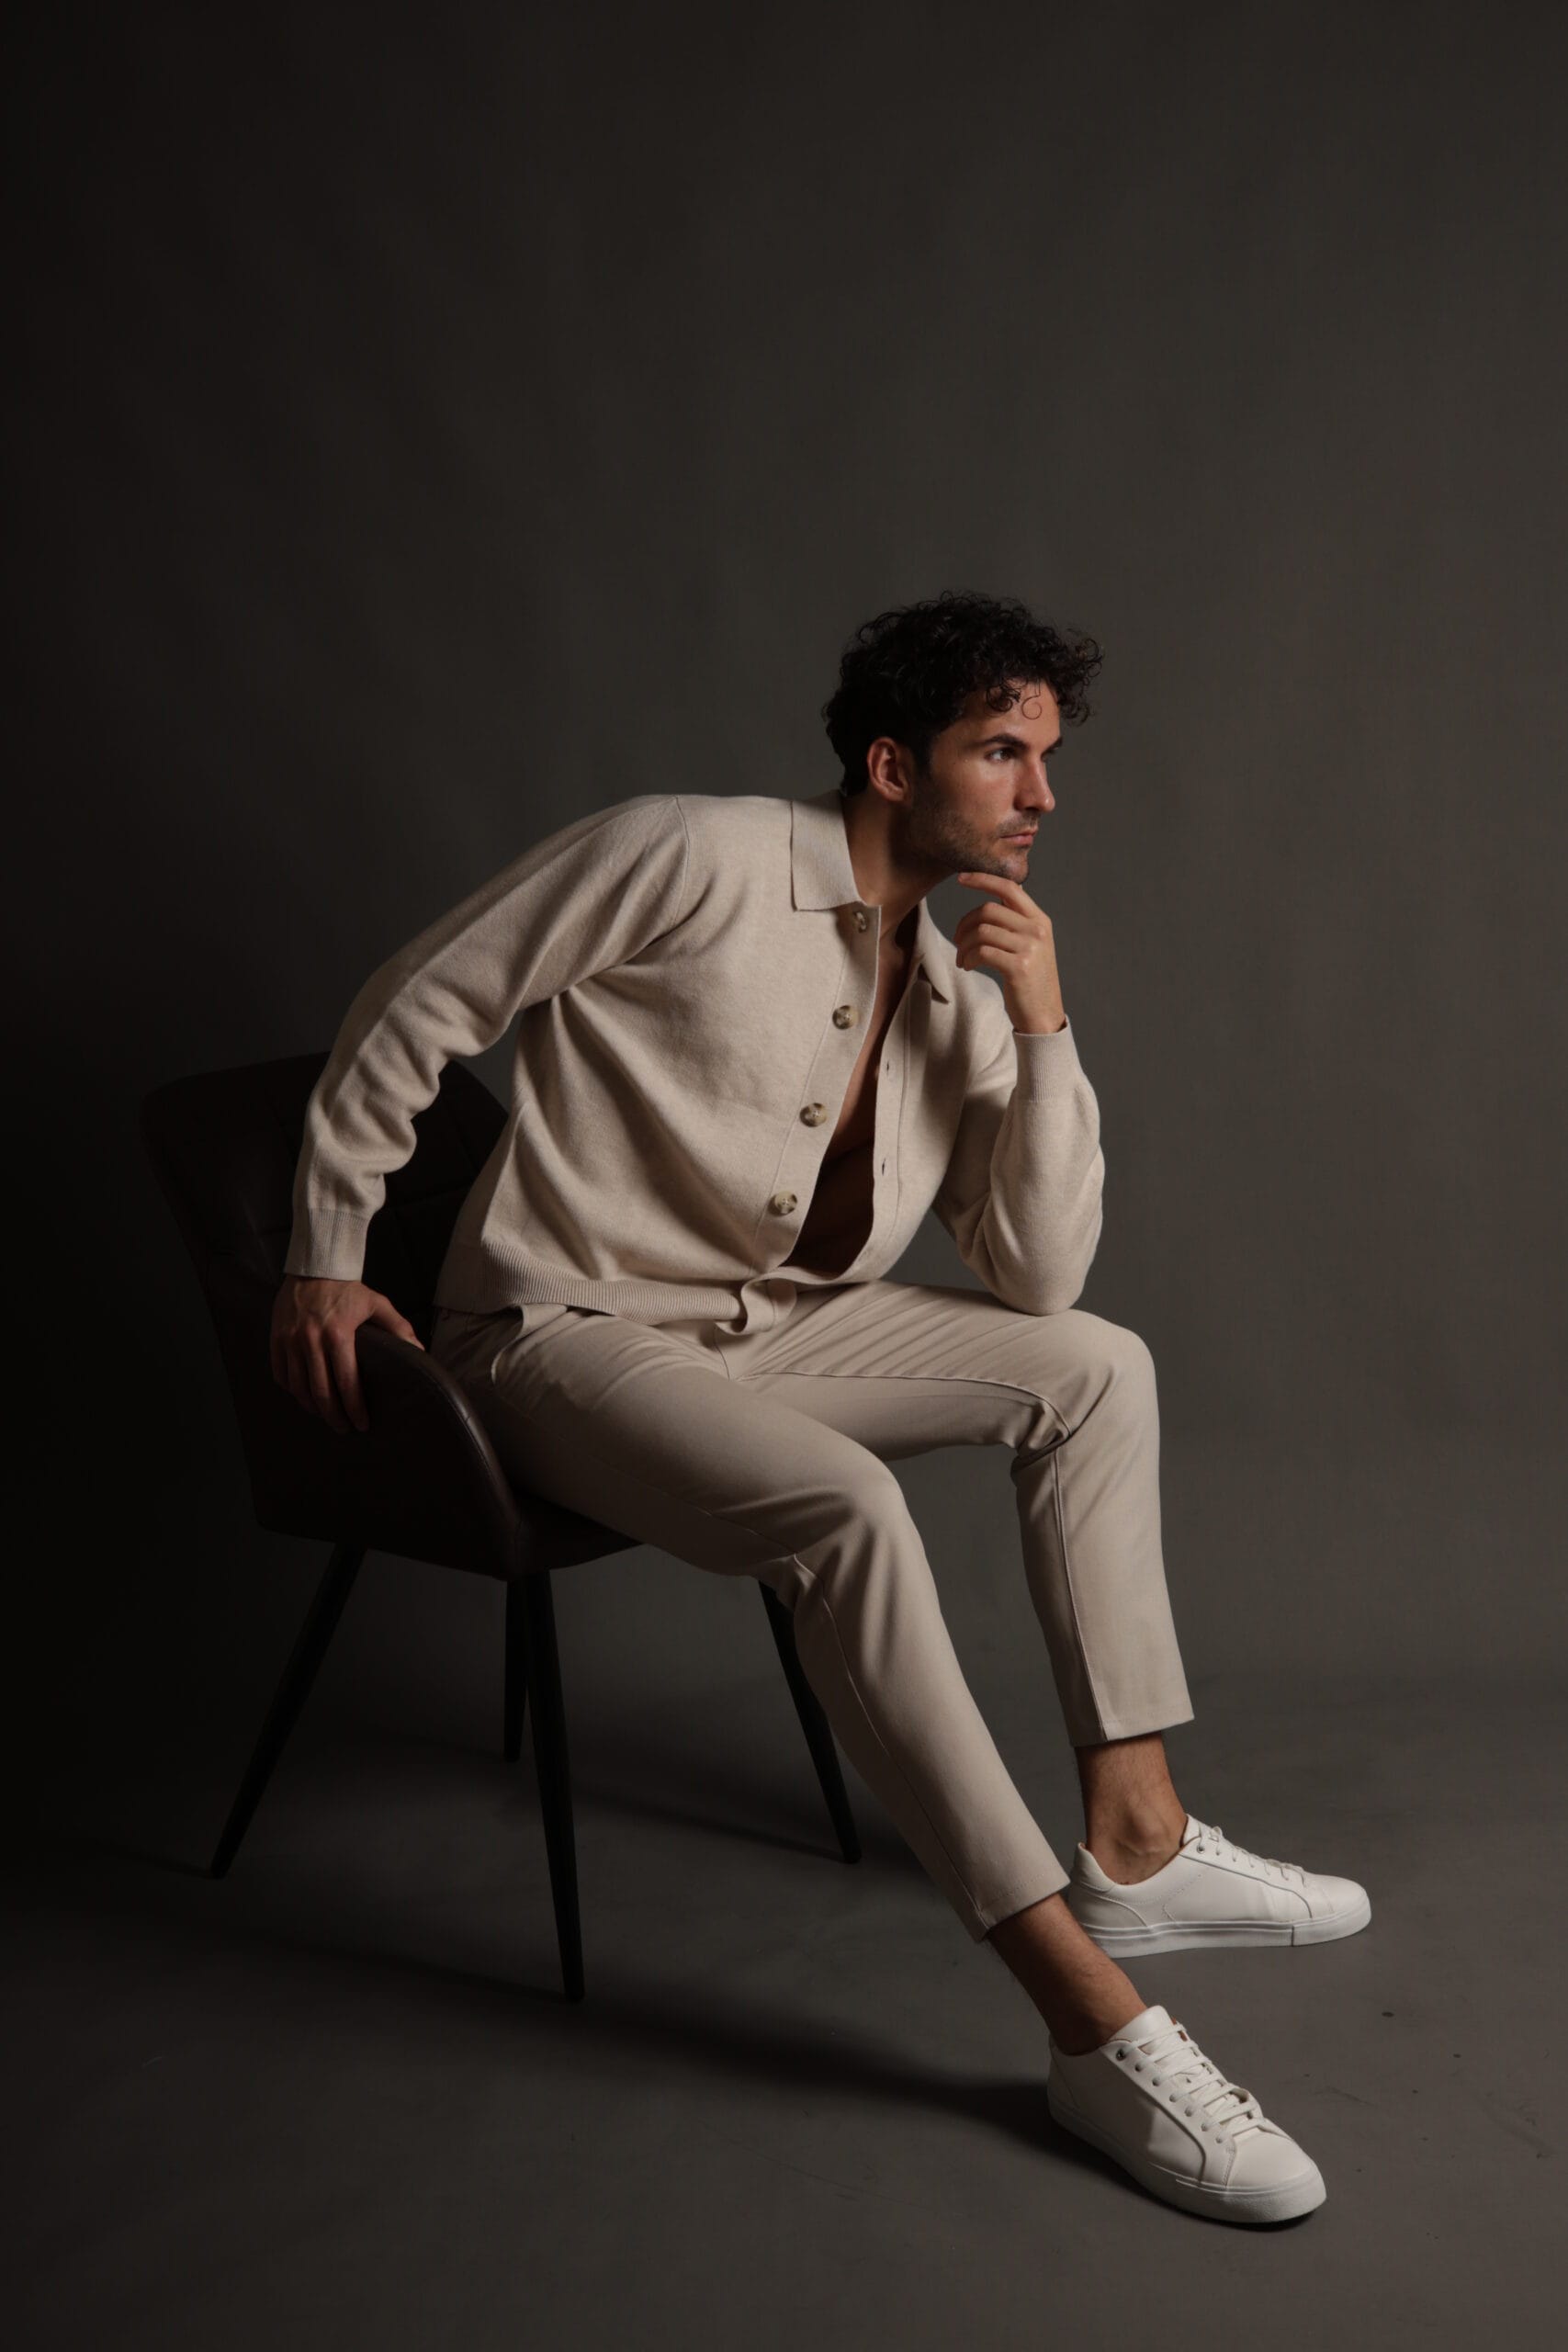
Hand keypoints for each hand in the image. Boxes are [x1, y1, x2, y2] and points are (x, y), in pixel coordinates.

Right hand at [270, 1274, 424, 1434]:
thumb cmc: (348, 1289)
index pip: (347, 1383)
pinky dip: (293, 1390)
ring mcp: (290, 1340)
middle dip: (334, 1417)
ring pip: (298, 1388)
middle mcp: (311, 1340)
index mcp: (338, 1334)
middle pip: (321, 1392)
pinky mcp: (276, 1338)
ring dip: (313, 1408)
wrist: (314, 1267)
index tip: (362, 1424)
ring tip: (326, 1416)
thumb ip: (399, 1328)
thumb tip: (420, 1352)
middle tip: (345, 1428)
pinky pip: (281, 1374)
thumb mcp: (377, 1303)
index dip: (355, 1408)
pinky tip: (305, 1396)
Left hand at [953, 872, 1066, 1033]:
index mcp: (1039, 920)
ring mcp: (1030, 948)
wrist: (1044, 1016)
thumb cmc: (1030, 981)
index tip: (961, 878)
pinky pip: (982, 951)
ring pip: (982, 931)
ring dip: (964, 945)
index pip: (1009, 887)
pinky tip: (969, 966)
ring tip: (963, 959)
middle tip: (958, 941)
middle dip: (965, 924)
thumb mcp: (1030, 946)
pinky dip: (968, 958)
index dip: (982, 879)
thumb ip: (1015, 922)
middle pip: (988, 909)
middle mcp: (1037, 930)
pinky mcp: (1019, 967)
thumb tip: (991, 901)